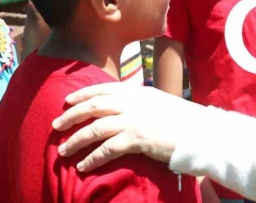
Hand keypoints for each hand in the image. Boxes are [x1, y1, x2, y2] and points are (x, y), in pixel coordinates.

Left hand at [52, 83, 203, 171]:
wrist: (200, 131)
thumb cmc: (183, 120)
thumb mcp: (159, 102)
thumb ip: (141, 102)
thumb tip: (126, 106)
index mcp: (137, 91)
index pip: (104, 89)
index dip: (83, 94)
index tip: (68, 100)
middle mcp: (132, 102)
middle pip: (93, 106)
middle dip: (71, 115)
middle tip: (56, 124)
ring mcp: (133, 120)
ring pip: (95, 128)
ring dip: (76, 140)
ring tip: (64, 150)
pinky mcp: (136, 138)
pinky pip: (107, 149)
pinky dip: (92, 158)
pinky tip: (83, 166)